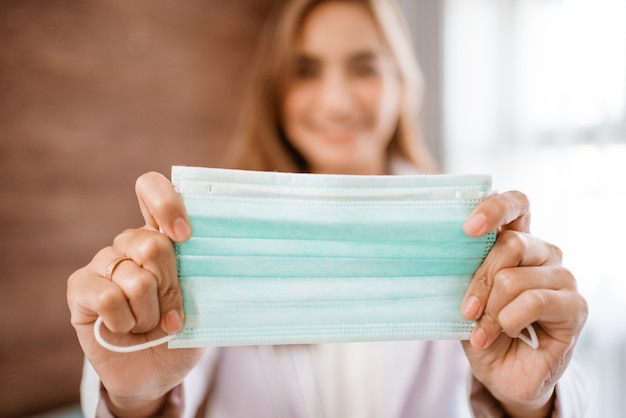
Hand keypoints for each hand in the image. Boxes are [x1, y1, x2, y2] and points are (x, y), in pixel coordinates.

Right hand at [67, 172, 204, 416]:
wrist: (156, 373)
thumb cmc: (182, 332)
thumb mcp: (202, 305)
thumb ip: (201, 275)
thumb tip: (210, 253)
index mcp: (161, 235)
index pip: (151, 190)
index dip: (166, 204)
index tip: (185, 236)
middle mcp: (129, 243)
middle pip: (152, 245)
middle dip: (169, 288)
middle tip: (171, 311)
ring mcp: (103, 264)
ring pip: (134, 279)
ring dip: (149, 313)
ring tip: (149, 325)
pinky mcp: (81, 288)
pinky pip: (108, 297)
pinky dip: (125, 321)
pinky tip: (126, 330)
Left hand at [460, 191, 587, 416]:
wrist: (502, 374)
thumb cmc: (481, 329)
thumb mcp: (465, 296)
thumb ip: (463, 270)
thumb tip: (442, 250)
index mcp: (516, 241)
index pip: (516, 205)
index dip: (494, 208)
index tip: (468, 228)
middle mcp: (542, 253)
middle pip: (510, 245)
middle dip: (480, 281)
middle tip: (466, 310)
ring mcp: (562, 278)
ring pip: (516, 278)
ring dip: (491, 310)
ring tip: (482, 332)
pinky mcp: (575, 306)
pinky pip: (534, 301)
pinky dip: (510, 320)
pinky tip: (505, 333)